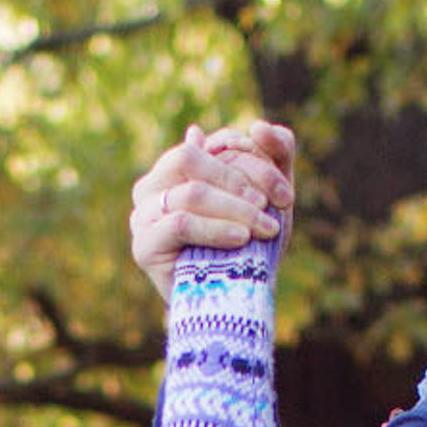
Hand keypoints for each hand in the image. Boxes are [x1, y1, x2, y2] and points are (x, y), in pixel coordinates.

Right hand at [129, 121, 293, 300]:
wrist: (235, 301)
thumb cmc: (251, 246)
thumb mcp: (269, 195)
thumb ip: (274, 153)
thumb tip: (257, 125)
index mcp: (176, 167)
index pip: (212, 144)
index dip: (252, 162)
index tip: (285, 195)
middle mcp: (151, 186)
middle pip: (190, 158)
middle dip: (238, 180)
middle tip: (269, 206)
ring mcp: (141, 216)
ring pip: (190, 193)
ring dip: (235, 209)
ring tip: (263, 227)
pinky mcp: (143, 246)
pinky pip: (180, 223)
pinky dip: (216, 229)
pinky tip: (240, 238)